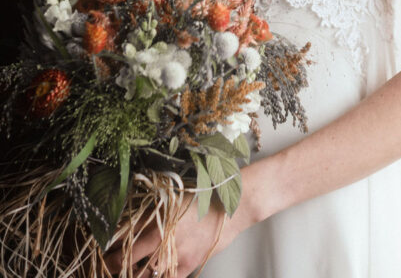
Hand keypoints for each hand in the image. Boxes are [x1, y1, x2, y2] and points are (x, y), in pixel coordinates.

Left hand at [104, 186, 251, 277]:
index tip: (101, 252)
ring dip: (135, 275)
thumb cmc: (202, 197)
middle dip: (115, 267)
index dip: (109, 252)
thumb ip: (152, 211)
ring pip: (147, 276)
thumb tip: (129, 220)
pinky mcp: (189, 266)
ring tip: (128, 272)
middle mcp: (165, 244)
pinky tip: (152, 275)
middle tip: (108, 266)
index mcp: (158, 225)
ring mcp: (177, 258)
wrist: (232, 207)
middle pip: (131, 265)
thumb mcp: (173, 199)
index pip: (125, 244)